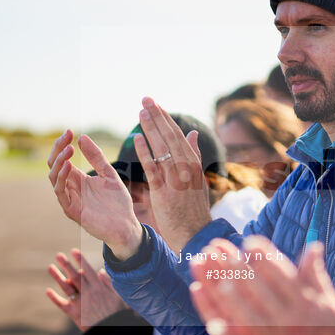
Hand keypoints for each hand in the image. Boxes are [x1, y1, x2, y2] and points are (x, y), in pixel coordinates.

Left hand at [46, 248, 128, 331]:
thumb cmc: (116, 313)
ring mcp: (80, 303)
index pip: (87, 270)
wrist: (111, 331)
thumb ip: (108, 283)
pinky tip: (47, 291)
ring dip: (58, 277)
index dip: (80, 260)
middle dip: (67, 265)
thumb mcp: (117, 296)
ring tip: (50, 267)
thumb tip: (100, 271)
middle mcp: (88, 293)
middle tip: (59, 255)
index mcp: (99, 288)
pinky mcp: (74, 314)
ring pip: (67, 287)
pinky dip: (54, 298)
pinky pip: (62, 304)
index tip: (74, 251)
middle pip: (75, 276)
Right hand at [47, 130, 143, 258]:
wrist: (126, 226)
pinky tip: (69, 165)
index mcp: (77, 179)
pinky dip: (62, 178)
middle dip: (58, 149)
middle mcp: (70, 188)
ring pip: (54, 177)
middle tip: (67, 136)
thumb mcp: (109, 174)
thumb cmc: (118, 202)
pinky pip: (61, 192)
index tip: (69, 131)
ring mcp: (69, 199)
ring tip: (69, 150)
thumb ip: (97, 157)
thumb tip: (82, 137)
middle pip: (54, 165)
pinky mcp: (71, 210)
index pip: (62, 158)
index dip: (63, 145)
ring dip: (59, 162)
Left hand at [134, 98, 212, 250]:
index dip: (166, 119)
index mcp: (194, 163)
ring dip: (151, 128)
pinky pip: (153, 168)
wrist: (195, 234)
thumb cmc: (194, 209)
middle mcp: (186, 168)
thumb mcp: (198, 179)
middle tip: (145, 99)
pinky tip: (137, 139)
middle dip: (157, 116)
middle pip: (170, 137)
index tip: (155, 104)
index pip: (178, 135)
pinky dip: (146, 152)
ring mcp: (176, 179)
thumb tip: (192, 132)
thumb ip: (194, 154)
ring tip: (141, 111)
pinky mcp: (165, 191)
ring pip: (162, 148)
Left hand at [188, 237, 334, 334]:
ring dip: (224, 293)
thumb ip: (317, 278)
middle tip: (221, 250)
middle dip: (237, 267)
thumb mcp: (333, 307)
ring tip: (208, 271)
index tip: (249, 242)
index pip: (281, 274)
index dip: (263, 255)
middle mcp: (289, 323)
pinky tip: (206, 309)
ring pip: (242, 314)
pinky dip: (220, 326)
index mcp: (307, 306)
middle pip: (257, 290)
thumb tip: (312, 247)